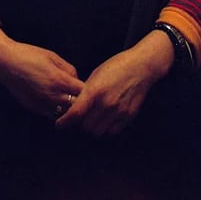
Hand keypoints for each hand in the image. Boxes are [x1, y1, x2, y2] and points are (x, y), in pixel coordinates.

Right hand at [0, 25, 83, 118]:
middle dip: (81, 101)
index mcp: (59, 80)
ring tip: (69, 100)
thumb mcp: (52, 56)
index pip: (83, 92)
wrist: (5, 62)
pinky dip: (56, 110)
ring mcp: (42, 104)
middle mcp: (52, 95)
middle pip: (76, 106)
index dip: (88, 90)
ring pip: (64, 113)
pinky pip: (51, 114)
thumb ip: (68, 69)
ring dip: (69, 108)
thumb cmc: (28, 54)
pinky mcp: (33, 108)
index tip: (88, 87)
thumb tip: (76, 80)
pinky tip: (55, 101)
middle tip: (81, 96)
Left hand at [55, 30, 172, 136]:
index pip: (76, 113)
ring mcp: (119, 112)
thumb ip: (86, 92)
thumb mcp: (96, 74)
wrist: (141, 67)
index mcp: (95, 90)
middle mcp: (106, 103)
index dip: (65, 122)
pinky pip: (112, 132)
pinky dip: (105, 130)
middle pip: (85, 127)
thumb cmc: (116, 66)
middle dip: (79, 125)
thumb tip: (75, 104)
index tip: (59, 125)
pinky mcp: (128, 117)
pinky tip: (104, 121)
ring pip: (98, 132)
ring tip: (90, 120)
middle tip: (77, 120)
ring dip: (92, 129)